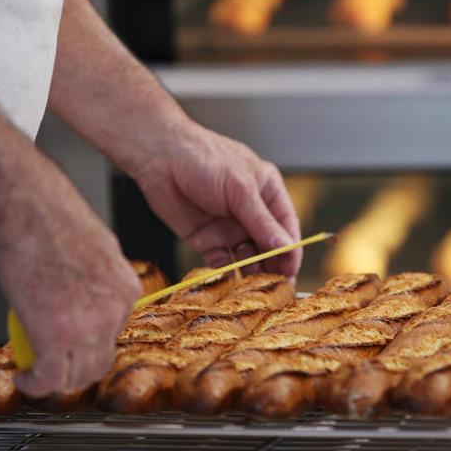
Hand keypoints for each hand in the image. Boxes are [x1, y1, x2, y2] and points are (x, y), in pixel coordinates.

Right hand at [0, 184, 140, 396]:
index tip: (71, 343)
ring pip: (77, 376)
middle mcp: (114, 312)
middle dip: (76, 370)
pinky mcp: (57, 338)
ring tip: (35, 374)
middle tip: (53, 366)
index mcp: (126, 289)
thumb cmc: (54, 220)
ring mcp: (88, 329)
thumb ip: (97, 278)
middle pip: (100, 362)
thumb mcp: (96, 250)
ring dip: (55, 381)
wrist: (32, 213)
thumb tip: (86, 289)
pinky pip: (49, 378)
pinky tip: (23, 379)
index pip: (114, 332)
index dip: (90, 342)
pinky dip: (34, 385)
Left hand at [133, 120, 301, 277]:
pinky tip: (231, 288)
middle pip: (270, 247)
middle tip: (276, 290)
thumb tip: (285, 247)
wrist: (159, 158)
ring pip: (248, 259)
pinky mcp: (208, 241)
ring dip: (252, 274)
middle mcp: (252, 213)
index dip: (290, 250)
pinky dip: (228, 277)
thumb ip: (262, 222)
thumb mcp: (240, 189)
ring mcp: (230, 228)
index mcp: (267, 193)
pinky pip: (223, 264)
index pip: (286, 227)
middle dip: (274, 268)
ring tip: (254, 292)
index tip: (290, 271)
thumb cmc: (203, 158)